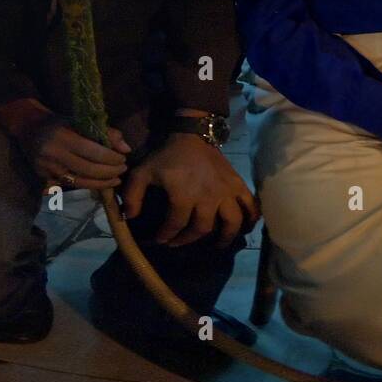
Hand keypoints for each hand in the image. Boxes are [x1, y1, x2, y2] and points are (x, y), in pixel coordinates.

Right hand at [26, 118, 130, 194]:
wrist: (28, 127)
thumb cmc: (59, 122)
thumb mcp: (81, 120)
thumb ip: (106, 132)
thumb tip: (126, 149)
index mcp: (63, 137)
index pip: (93, 152)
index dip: (111, 158)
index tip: (123, 159)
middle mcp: (53, 154)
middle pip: (87, 170)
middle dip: (109, 172)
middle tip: (122, 170)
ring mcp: (46, 168)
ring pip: (78, 182)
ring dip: (100, 184)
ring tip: (115, 180)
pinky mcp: (42, 177)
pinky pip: (68, 185)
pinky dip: (86, 185)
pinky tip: (99, 183)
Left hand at [123, 134, 258, 246]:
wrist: (193, 136)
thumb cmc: (168, 156)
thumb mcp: (143, 172)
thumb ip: (132, 195)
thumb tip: (130, 218)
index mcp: (184, 195)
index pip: (175, 224)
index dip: (166, 235)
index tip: (160, 239)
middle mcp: (208, 197)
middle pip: (202, 228)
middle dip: (187, 239)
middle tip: (178, 242)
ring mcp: (226, 192)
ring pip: (231, 222)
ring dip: (225, 237)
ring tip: (219, 245)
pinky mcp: (238, 185)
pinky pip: (250, 205)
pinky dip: (251, 218)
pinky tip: (246, 227)